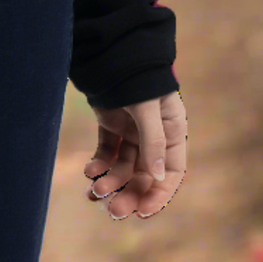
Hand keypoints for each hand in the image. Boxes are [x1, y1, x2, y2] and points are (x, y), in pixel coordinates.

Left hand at [84, 89, 186, 219]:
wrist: (111, 49)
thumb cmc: (137, 76)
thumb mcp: (148, 108)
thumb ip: (153, 141)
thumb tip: (158, 178)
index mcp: (173, 131)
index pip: (171, 172)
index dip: (159, 195)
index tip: (142, 213)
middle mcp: (154, 135)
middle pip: (145, 175)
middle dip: (129, 193)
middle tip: (113, 210)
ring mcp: (132, 131)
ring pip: (123, 168)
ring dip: (111, 182)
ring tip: (95, 192)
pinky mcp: (112, 125)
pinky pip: (107, 153)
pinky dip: (99, 165)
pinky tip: (89, 172)